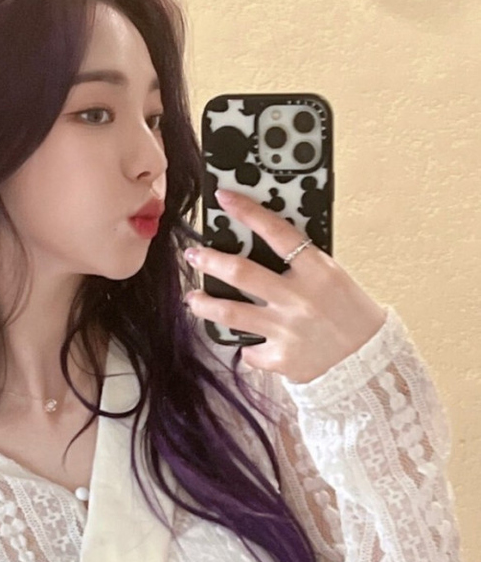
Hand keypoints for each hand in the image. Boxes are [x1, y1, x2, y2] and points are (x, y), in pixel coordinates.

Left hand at [183, 189, 386, 383]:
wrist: (370, 363)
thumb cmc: (352, 316)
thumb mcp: (334, 279)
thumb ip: (302, 266)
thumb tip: (263, 246)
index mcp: (318, 271)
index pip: (277, 232)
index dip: (247, 212)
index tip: (224, 198)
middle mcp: (298, 298)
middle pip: (241, 273)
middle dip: (210, 261)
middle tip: (193, 255)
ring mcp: (286, 329)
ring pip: (231, 312)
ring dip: (205, 304)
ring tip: (193, 299)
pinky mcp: (280, 358)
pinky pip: (250, 350)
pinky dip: (247, 347)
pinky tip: (246, 344)